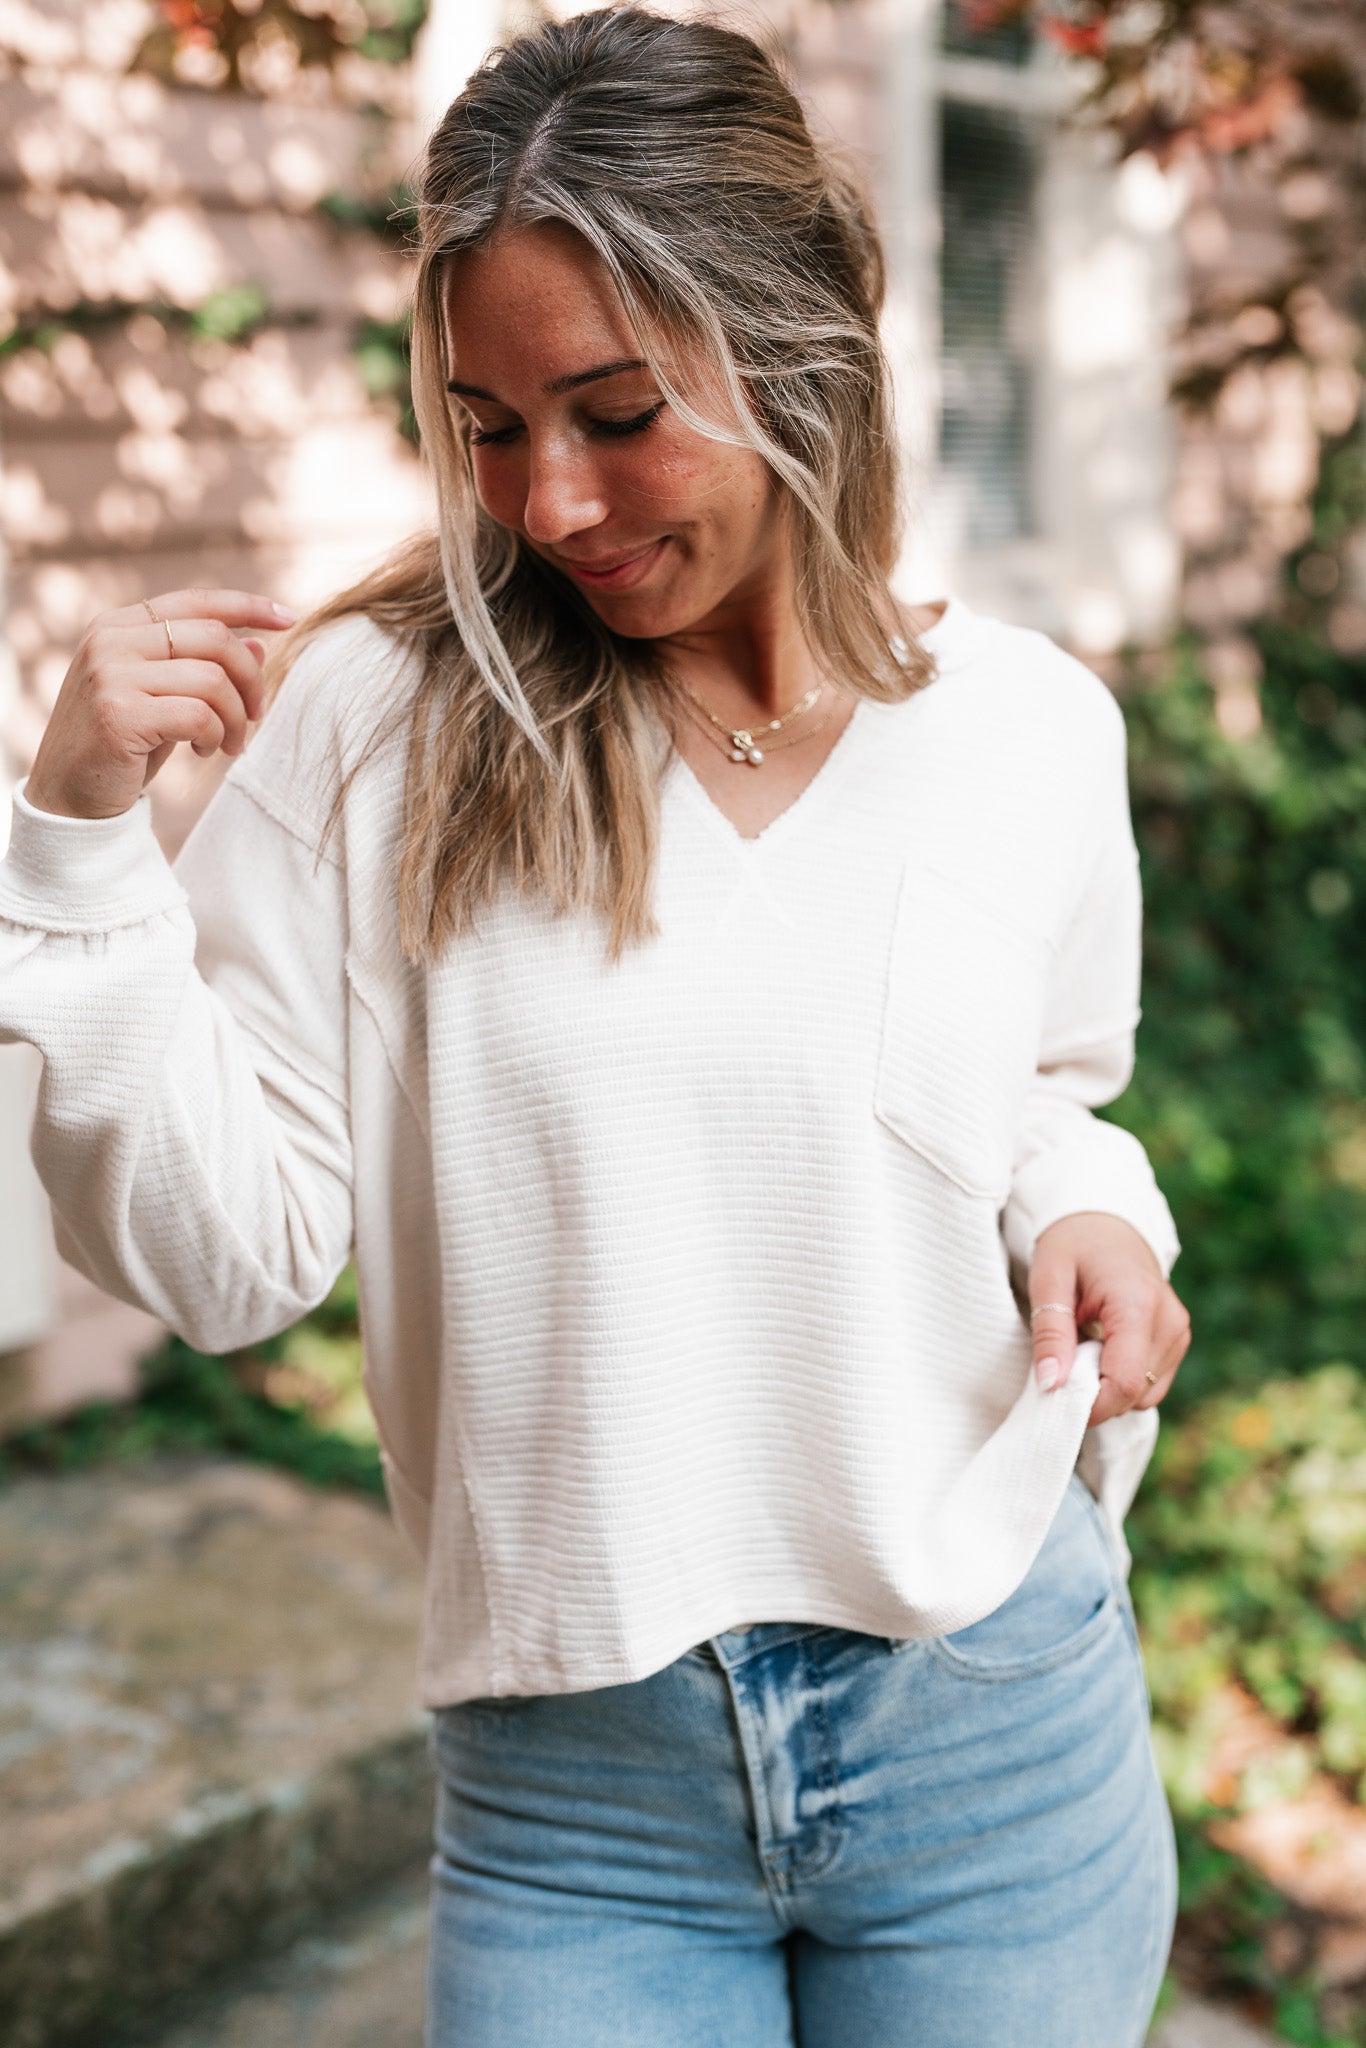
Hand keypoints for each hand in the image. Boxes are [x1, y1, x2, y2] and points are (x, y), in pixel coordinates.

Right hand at [23, 586, 296, 820]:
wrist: (70, 800)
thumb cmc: (123, 748)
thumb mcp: (167, 700)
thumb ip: (204, 668)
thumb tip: (260, 644)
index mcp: (118, 626)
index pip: (196, 601)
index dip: (247, 606)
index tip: (287, 619)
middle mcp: (110, 641)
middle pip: (214, 638)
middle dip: (251, 680)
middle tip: (256, 716)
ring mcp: (109, 675)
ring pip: (212, 680)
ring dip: (234, 718)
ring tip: (228, 745)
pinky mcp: (118, 714)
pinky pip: (198, 715)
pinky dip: (215, 736)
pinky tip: (204, 752)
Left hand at [1027, 1211, 1190, 1425]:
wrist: (1107, 1221)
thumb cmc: (1073, 1244)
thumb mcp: (1048, 1279)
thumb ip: (1050, 1333)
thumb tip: (1051, 1386)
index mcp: (1138, 1304)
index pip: (1123, 1382)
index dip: (1089, 1405)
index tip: (1055, 1399)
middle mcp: (1170, 1322)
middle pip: (1134, 1393)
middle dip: (1095, 1395)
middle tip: (1062, 1364)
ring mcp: (1179, 1332)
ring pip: (1145, 1394)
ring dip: (1109, 1387)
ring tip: (1082, 1349)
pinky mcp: (1178, 1339)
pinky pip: (1150, 1382)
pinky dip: (1122, 1378)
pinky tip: (1101, 1349)